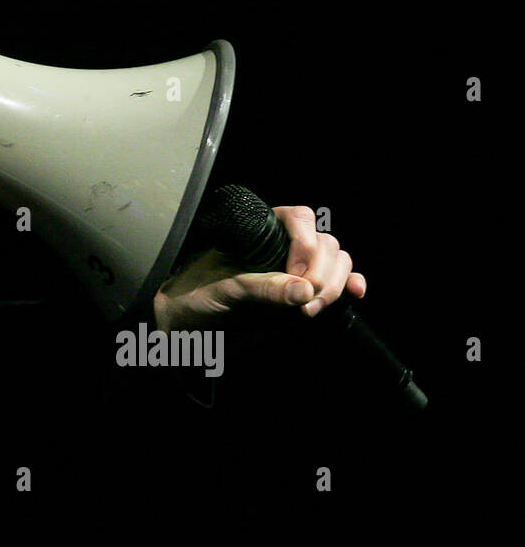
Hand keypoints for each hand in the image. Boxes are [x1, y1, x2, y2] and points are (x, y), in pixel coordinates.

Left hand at [153, 204, 365, 333]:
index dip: (305, 243)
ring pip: (337, 262)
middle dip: (323, 273)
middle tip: (305, 303)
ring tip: (311, 309)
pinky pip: (339, 283)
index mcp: (260, 233)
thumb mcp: (226, 288)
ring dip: (335, 284)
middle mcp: (283, 247)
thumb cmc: (197, 296)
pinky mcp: (305, 295)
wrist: (190, 328)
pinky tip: (356, 293)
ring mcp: (297, 271)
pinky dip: (350, 285)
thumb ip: (262, 287)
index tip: (296, 274)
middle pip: (325, 243)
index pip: (298, 218)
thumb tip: (303, 290)